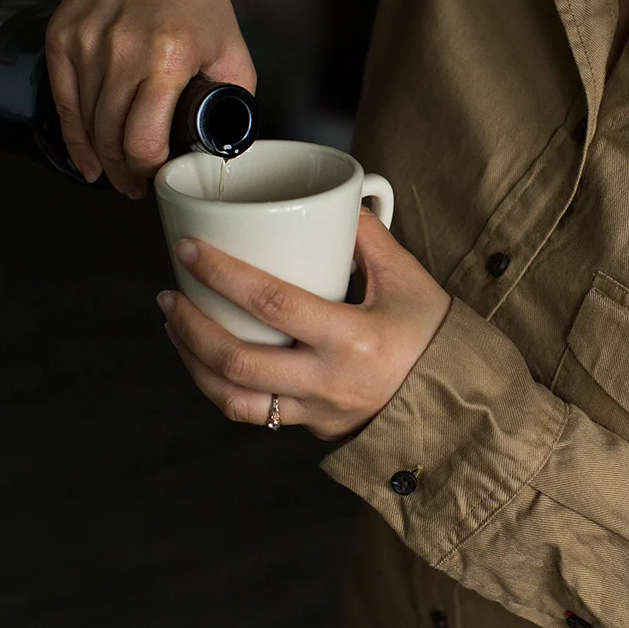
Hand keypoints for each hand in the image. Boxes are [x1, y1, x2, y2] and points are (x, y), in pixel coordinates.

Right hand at [45, 0, 255, 198]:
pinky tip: (87, 159)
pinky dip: (73, 137)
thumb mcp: (231, 45)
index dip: (150, 171)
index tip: (158, 179)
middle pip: (111, 139)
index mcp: (169, 56)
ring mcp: (86, 44)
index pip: (145, 140)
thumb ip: (235, 95)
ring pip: (85, 125)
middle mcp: (121, 51)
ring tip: (117, 174)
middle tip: (136, 187)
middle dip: (124, 174)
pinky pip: (63, 101)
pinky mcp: (61, 38)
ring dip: (101, 159)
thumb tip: (228, 140)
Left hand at [157, 209, 452, 441]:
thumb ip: (369, 238)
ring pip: (234, 399)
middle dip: (190, 326)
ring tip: (176, 328)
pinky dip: (222, 387)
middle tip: (169, 293)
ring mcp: (317, 412)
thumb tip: (337, 200)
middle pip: (237, 360)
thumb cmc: (435, 338)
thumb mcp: (409, 280)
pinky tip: (208, 361)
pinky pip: (254, 413)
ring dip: (193, 363)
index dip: (222, 275)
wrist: (458, 403)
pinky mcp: (312, 427)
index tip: (190, 251)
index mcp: (353, 340)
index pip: (272, 303)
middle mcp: (329, 382)